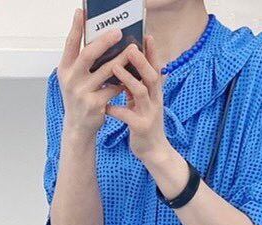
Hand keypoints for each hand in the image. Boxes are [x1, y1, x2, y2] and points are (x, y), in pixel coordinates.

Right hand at [57, 7, 129, 138]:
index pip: (70, 44)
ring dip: (121, 60)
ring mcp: (82, 93)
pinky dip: (123, 81)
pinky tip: (132, 75)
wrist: (78, 128)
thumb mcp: (74, 79)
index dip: (75, 28)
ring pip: (105, 72)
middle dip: (104, 41)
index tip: (81, 11)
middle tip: (119, 32)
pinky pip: (113, 89)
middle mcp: (71, 80)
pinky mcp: (95, 105)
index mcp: (64, 69)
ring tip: (133, 50)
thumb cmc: (80, 98)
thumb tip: (100, 40)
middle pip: (88, 55)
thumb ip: (82, 62)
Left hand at [105, 37, 170, 165]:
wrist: (154, 152)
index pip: (156, 68)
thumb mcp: (143, 103)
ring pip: (141, 92)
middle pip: (152, 76)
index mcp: (155, 93)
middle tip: (130, 47)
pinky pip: (128, 116)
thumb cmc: (145, 124)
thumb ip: (137, 87)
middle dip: (141, 61)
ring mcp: (149, 114)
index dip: (153, 53)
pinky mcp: (141, 128)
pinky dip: (116, 110)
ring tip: (115, 68)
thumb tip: (126, 68)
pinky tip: (105, 106)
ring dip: (128, 79)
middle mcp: (155, 100)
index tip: (147, 35)